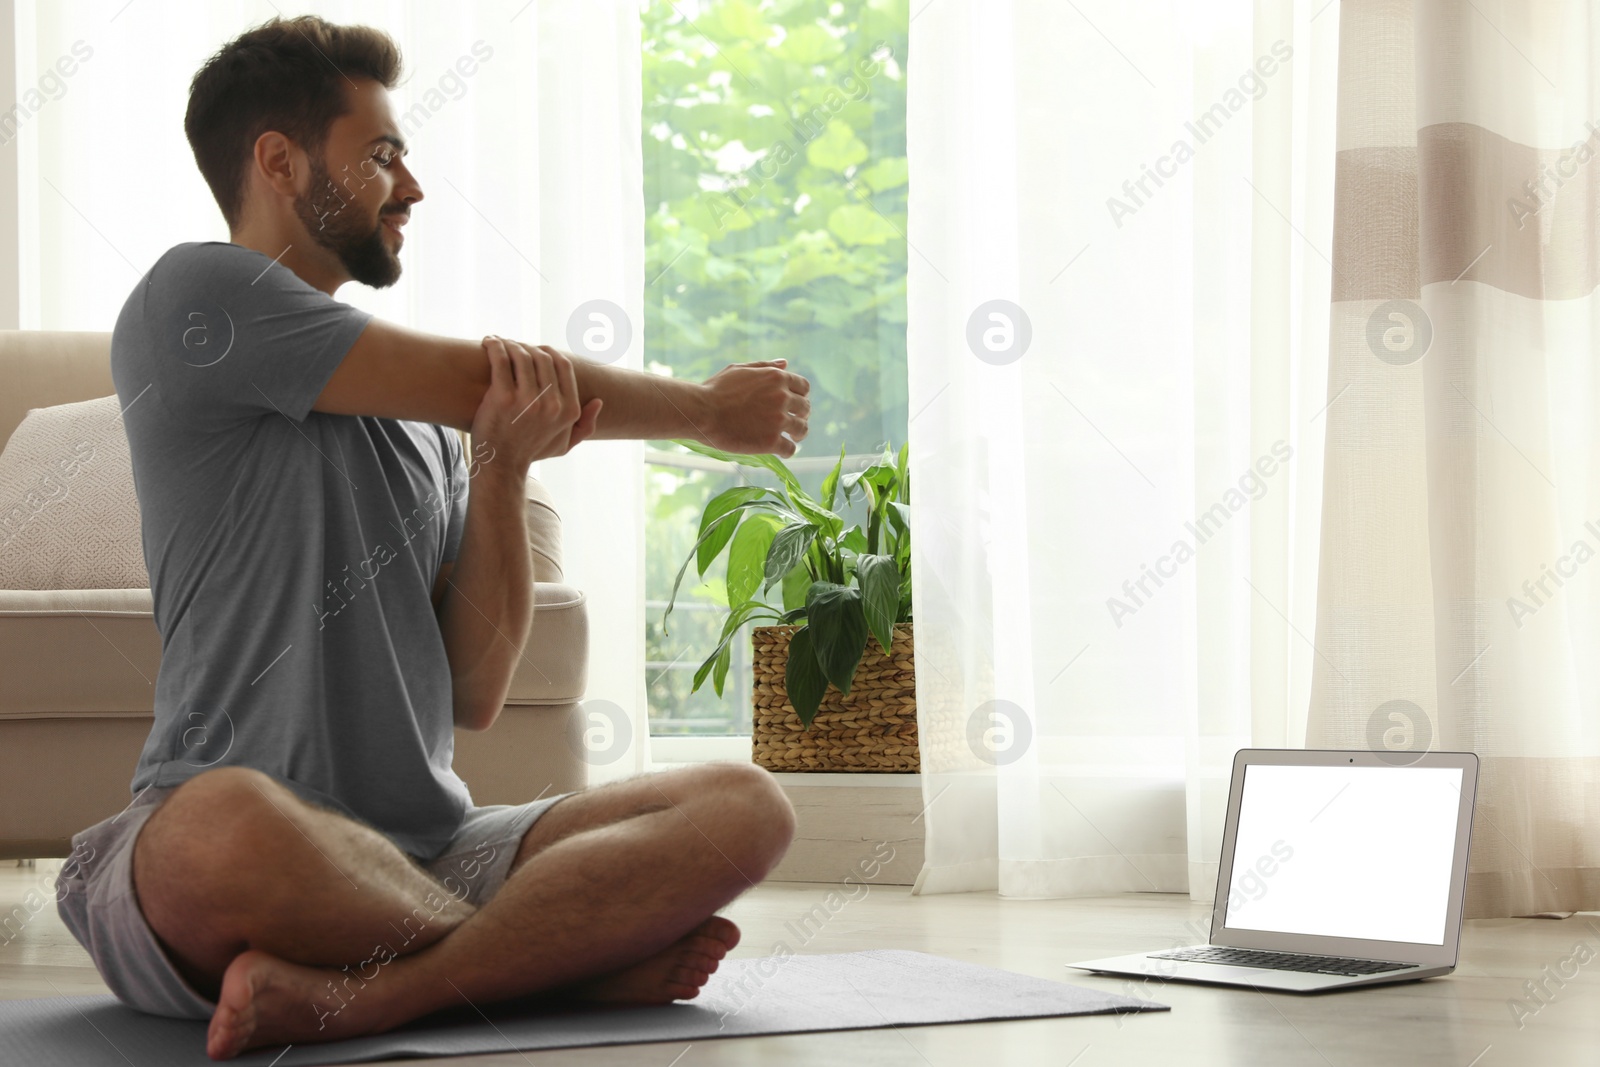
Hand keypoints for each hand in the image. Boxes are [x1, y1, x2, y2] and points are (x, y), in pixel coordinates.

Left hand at [470, 336, 602, 473]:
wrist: (500, 465)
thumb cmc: (530, 452)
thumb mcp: (564, 445)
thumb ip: (585, 426)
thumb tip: (598, 401)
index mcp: (568, 409)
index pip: (563, 365)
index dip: (549, 352)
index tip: (534, 350)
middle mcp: (552, 404)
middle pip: (542, 357)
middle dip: (527, 346)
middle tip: (513, 346)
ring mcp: (527, 400)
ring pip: (521, 355)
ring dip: (509, 344)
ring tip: (499, 343)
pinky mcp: (502, 398)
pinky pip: (501, 360)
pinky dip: (494, 346)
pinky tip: (488, 342)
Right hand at [700, 358, 810, 457]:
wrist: (701, 412)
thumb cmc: (716, 389)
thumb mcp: (739, 370)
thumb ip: (765, 366)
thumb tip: (784, 363)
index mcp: (777, 378)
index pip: (804, 387)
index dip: (800, 396)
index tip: (793, 404)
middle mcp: (782, 397)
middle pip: (805, 408)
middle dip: (800, 415)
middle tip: (791, 423)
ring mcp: (778, 420)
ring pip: (802, 429)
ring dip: (798, 434)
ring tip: (790, 438)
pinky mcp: (770, 441)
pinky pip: (790, 449)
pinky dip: (788, 451)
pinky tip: (780, 451)